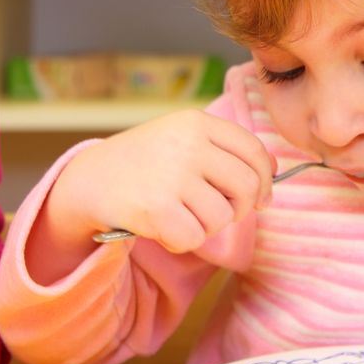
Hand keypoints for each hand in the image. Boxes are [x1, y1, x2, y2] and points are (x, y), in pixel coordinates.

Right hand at [48, 109, 276, 254]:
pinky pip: (195, 238)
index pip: (255, 152)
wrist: (90, 179)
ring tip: (180, 215)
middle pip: (247, 186)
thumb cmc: (146, 162)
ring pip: (222, 217)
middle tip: (220, 213)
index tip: (261, 198)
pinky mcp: (156, 208)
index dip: (265, 181)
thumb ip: (226, 150)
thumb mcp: (184, 139)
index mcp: (197, 122)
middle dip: (240, 208)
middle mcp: (188, 145)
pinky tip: (164, 228)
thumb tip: (273, 172)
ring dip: (206, 226)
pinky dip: (182, 241)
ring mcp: (172, 176)